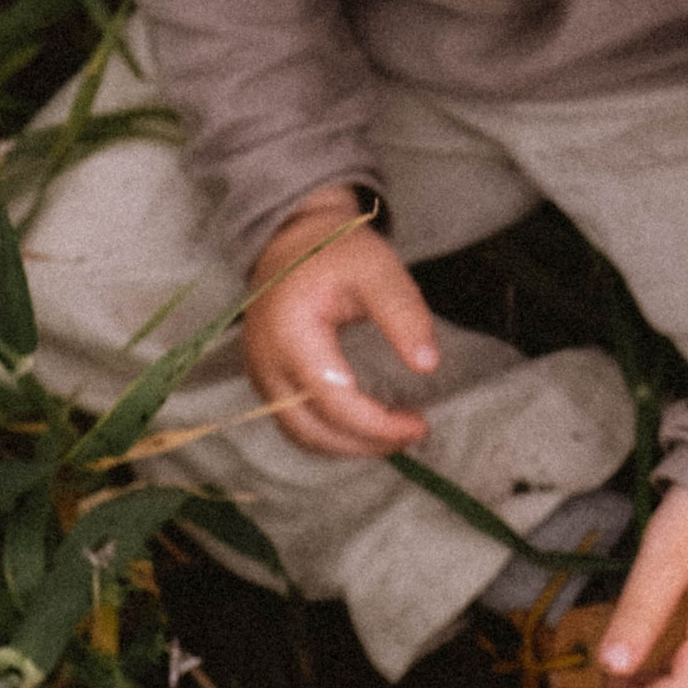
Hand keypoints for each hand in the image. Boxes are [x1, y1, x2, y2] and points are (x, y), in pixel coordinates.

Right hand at [241, 184, 438, 458]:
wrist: (291, 240)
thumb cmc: (337, 252)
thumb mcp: (378, 271)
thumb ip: (403, 314)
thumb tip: (427, 365)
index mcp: (290, 333)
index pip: (333, 400)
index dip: (377, 424)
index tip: (420, 424)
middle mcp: (266, 362)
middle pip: (312, 430)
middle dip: (366, 443)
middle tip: (414, 432)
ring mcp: (259, 375)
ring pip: (301, 435)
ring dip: (350, 446)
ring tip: (395, 434)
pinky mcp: (265, 382)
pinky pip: (295, 425)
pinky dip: (332, 436)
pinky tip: (367, 428)